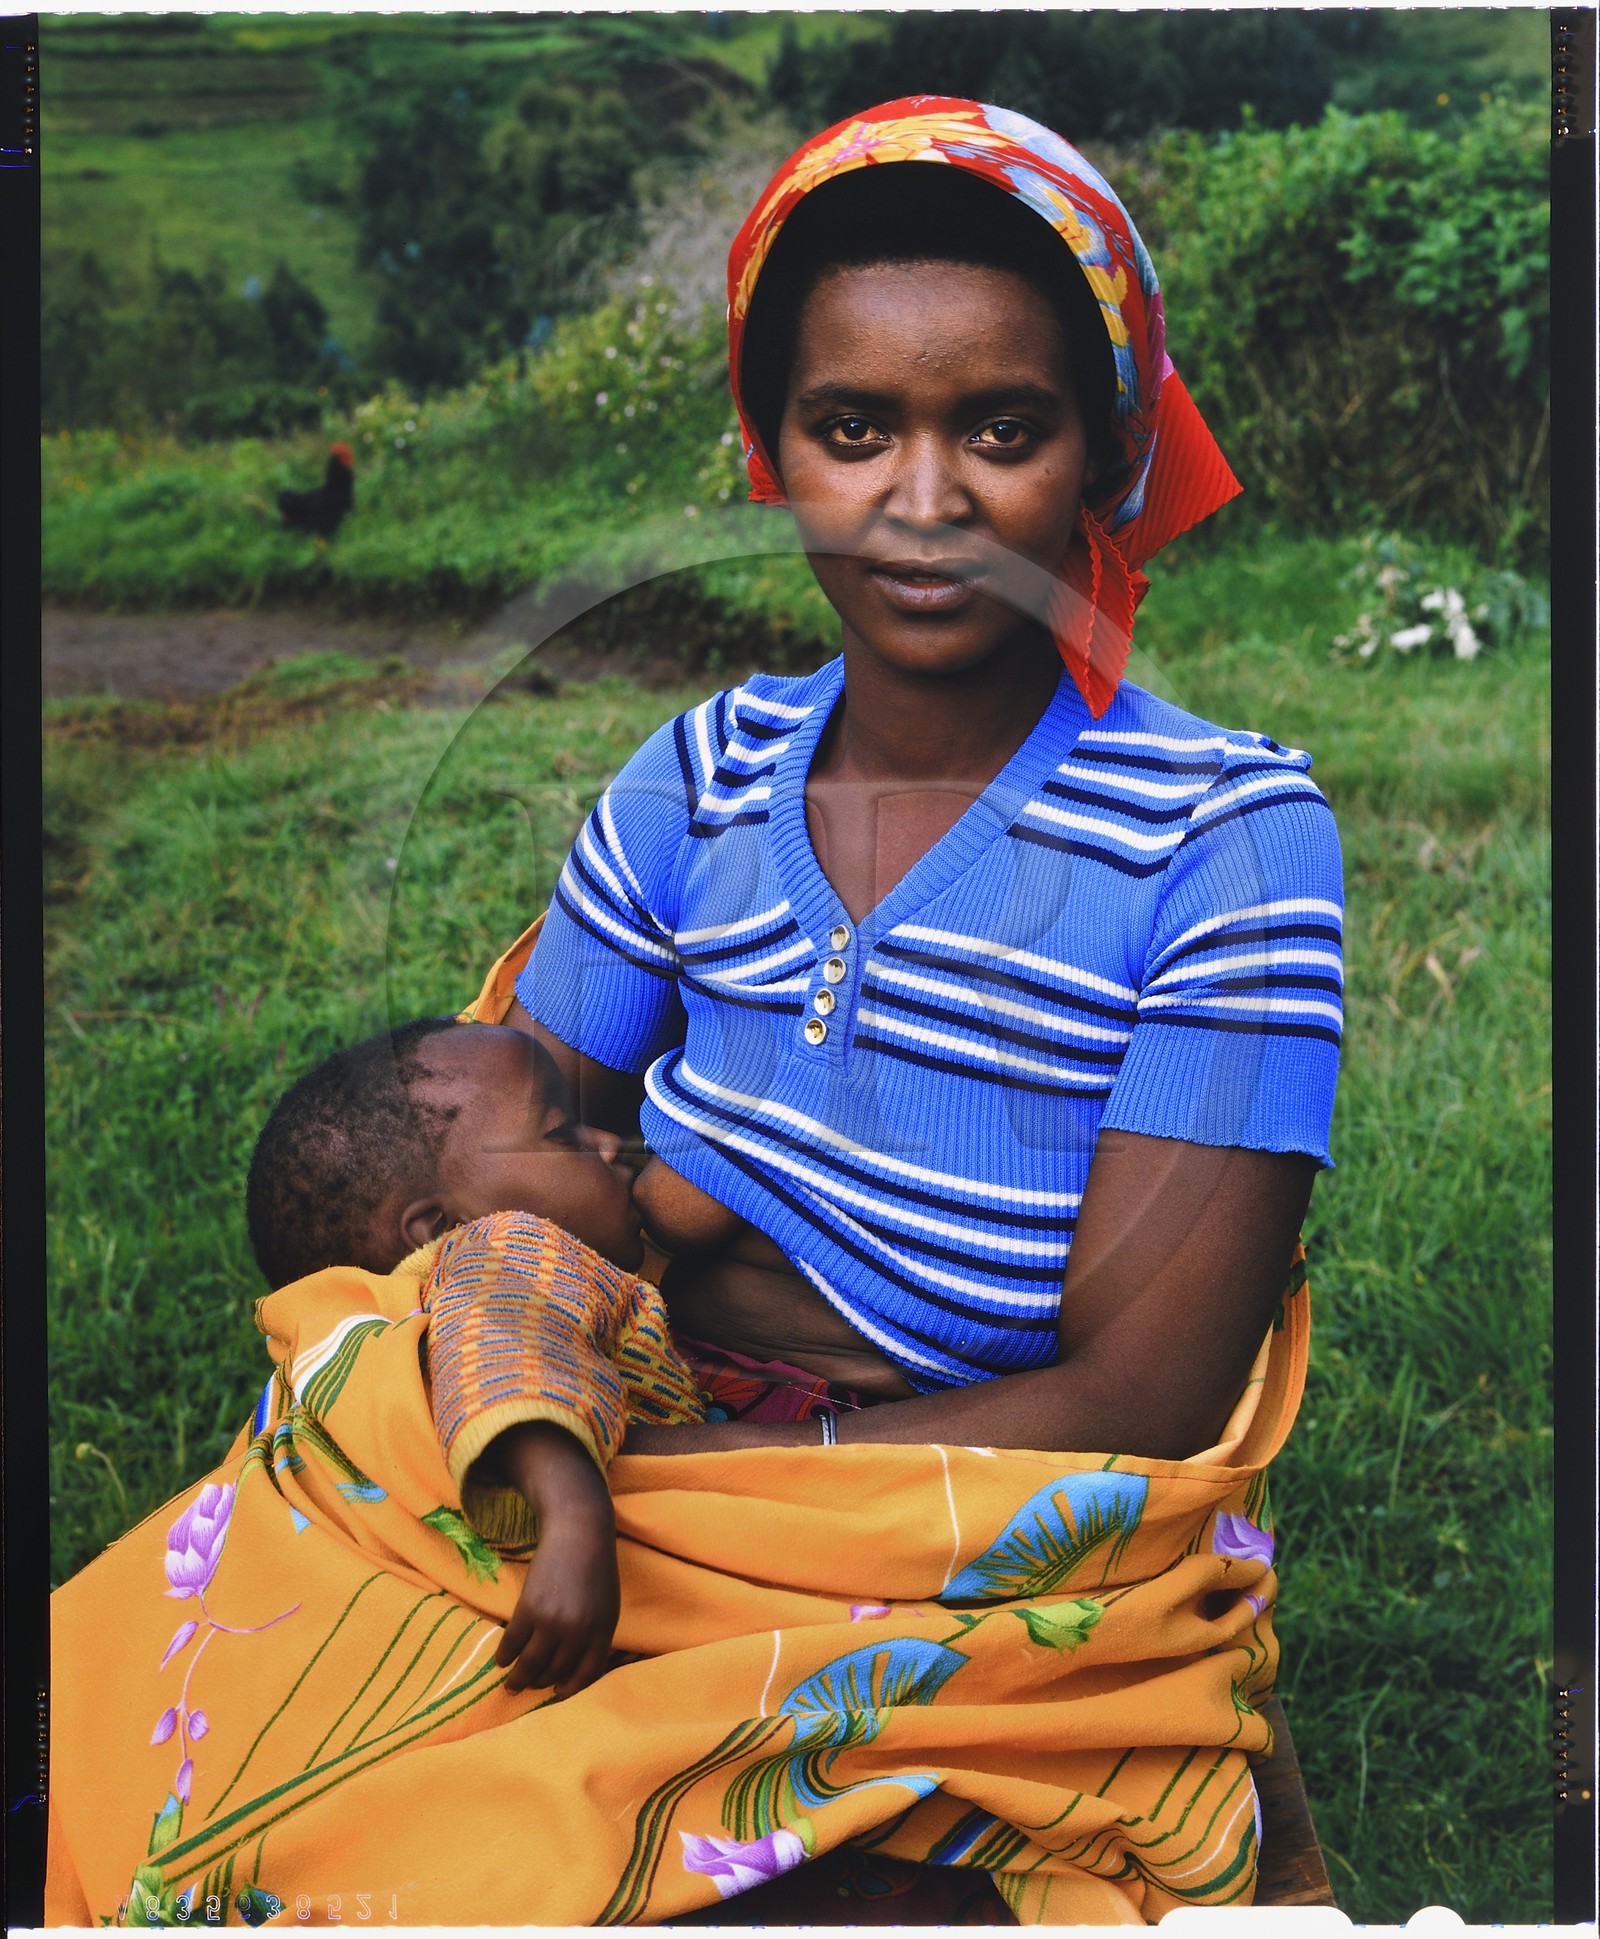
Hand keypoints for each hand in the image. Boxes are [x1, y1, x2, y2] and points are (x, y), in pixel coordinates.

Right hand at [488, 1422, 620, 1695]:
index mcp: (603, 1630)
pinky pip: (513, 1643)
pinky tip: (501, 1660)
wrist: (579, 1532)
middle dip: (541, 1682)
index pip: (588, 1672)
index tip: (558, 1690)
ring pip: (532, 1663)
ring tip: (512, 1684)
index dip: (571, 1686)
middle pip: (556, 1670)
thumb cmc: (595, 1569)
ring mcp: (553, 1621)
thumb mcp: (607, 1604)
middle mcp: (580, 1631)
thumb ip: (595, 1636)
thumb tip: (575, 1671)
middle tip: (529, 1687)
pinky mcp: (529, 1609)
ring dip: (519, 1679)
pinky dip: (505, 1656)